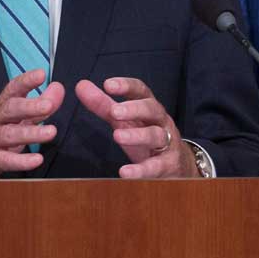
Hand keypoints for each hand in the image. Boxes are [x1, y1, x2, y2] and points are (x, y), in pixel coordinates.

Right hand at [0, 69, 63, 179]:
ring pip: (8, 134)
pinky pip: (4, 160)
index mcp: (1, 107)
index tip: (41, 74)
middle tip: (48, 105)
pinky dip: (20, 161)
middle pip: (9, 109)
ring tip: (51, 132)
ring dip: (30, 133)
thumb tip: (58, 88)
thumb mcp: (17, 121)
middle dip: (29, 106)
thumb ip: (39, 106)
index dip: (26, 81)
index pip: (12, 90)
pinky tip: (36, 160)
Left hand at [74, 77, 197, 177]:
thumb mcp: (125, 120)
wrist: (177, 165)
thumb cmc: (145, 136)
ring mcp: (167, 143)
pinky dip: (142, 171)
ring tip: (117, 136)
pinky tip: (125, 172)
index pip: (141, 91)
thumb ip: (103, 104)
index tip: (108, 84)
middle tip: (114, 111)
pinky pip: (156, 167)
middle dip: (134, 109)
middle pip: (152, 109)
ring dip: (137, 135)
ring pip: (156, 136)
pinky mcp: (168, 165)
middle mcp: (160, 122)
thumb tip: (81, 85)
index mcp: (148, 107)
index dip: (126, 86)